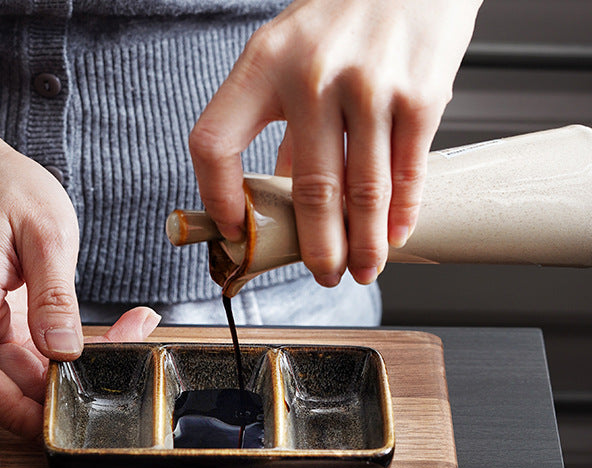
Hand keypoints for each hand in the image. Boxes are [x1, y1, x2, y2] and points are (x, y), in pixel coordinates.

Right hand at [0, 138, 160, 439]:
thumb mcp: (44, 231)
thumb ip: (55, 295)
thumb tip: (64, 351)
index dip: (21, 412)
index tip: (69, 415)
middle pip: (7, 388)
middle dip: (69, 387)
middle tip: (129, 349)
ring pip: (25, 380)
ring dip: (77, 372)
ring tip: (130, 332)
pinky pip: (32, 361)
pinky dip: (72, 357)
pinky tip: (113, 333)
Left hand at [190, 0, 481, 285]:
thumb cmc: (343, 12)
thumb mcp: (289, 52)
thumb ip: (281, 122)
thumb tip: (277, 190)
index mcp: (263, 64)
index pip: (214, 142)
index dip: (216, 196)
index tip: (234, 229)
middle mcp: (312, 75)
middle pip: (307, 190)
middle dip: (317, 248)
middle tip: (323, 274)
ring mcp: (369, 85)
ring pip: (362, 193)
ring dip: (364, 244)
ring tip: (362, 268)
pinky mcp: (420, 94)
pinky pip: (407, 172)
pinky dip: (401, 214)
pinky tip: (396, 235)